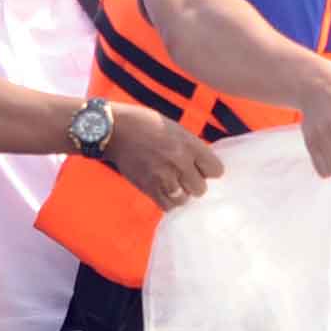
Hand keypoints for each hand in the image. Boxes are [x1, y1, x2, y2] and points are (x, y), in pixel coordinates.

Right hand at [101, 107, 221, 206]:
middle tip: (184, 177)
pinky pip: (168, 206)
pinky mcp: (149, 188)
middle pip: (201, 188)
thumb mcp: (175, 129)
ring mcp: (164, 177)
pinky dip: (168, 201)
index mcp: (188, 144)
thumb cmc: (145, 125)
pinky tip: (164, 191)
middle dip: (194, 184)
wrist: (115, 130)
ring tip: (173, 184)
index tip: (202, 169)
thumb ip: (190, 148)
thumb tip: (202, 166)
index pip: (216, 170)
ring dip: (181, 194)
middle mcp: (179, 161)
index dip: (210, 171)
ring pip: (184, 199)